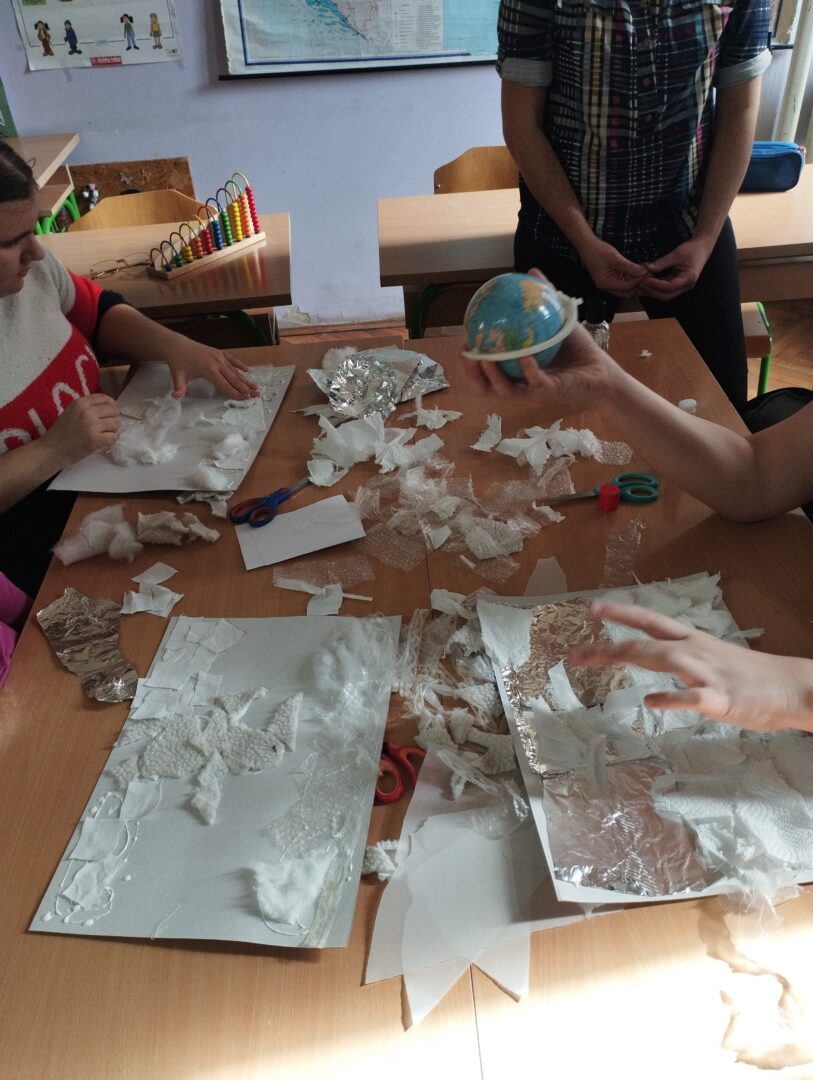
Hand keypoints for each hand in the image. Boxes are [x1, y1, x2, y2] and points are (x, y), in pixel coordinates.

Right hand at [42, 394, 119, 466]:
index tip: (110, 412)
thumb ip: (87, 407)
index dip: (112, 405)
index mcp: (81, 403)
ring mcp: (92, 426)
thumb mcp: (71, 412)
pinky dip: (111, 440)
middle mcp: (87, 412)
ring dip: (113, 430)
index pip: (105, 398)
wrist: (52, 450)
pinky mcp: (95, 440)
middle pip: (113, 410)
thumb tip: (109, 407)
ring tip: (105, 434)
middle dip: (114, 418)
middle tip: (108, 426)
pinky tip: (104, 442)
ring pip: (116, 423)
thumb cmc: (61, 432)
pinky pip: (113, 437)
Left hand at [166, 343, 258, 399]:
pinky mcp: (219, 353)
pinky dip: (241, 365)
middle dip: (245, 388)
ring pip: (235, 371)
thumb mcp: (177, 376)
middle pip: (234, 378)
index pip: (225, 385)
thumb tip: (175, 397)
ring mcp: (219, 357)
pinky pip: (233, 360)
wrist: (177, 345)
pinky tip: (248, 371)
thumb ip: (179, 388)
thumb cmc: (178, 362)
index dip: (235, 393)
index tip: (245, 399)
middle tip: (256, 395)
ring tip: (256, 387)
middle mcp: (217, 363)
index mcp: (209, 370)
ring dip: (246, 379)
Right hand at [462, 268, 621, 407]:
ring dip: (491, 376)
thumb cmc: (580, 351)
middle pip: (487, 387)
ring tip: (483, 359)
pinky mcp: (551, 392)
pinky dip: (528, 370)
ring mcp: (534, 390)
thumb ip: (545, 298)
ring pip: (505, 390)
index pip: (487, 371)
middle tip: (466, 354)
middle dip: (472, 374)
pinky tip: (524, 357)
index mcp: (517, 371)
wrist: (603, 372)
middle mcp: (521, 383)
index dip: (471, 362)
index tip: (464, 341)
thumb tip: (532, 271)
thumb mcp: (558, 321)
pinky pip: (535, 382)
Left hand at [569, 601, 812, 732]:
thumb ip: (680, 661)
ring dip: (628, 657)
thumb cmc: (749, 675)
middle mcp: (694, 651)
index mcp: (691, 641)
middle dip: (608, 646)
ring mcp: (706, 673)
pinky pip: (691, 697)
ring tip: (599, 659)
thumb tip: (653, 672)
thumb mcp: (710, 658)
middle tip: (576, 654)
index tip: (591, 609)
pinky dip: (670, 698)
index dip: (620, 613)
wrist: (791, 686)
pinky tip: (651, 702)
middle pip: (645, 642)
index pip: (650, 620)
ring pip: (663, 659)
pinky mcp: (720, 698)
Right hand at [578, 237, 648, 297]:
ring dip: (636, 282)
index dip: (639, 281)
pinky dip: (631, 279)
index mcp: (606, 284)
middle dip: (639, 285)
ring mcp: (608, 284)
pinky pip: (623, 282)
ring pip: (626, 288)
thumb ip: (630, 267)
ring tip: (645, 274)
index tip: (648, 274)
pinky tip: (638, 272)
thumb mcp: (615, 258)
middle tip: (649, 276)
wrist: (587, 246)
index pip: (627, 287)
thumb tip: (643, 272)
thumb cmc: (598, 251)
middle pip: (627, 292)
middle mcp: (607, 287)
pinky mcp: (610, 279)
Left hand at [638, 238, 713, 300]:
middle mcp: (685, 286)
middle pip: (666, 295)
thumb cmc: (692, 249)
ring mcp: (681, 286)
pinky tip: (646, 282)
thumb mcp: (677, 254)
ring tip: (639, 284)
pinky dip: (655, 286)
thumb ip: (662, 262)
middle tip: (639, 284)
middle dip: (651, 291)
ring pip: (664, 294)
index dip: (656, 285)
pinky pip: (664, 289)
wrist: (702, 248)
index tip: (644, 280)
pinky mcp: (676, 284)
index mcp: (688, 279)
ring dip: (651, 291)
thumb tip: (647, 268)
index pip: (670, 287)